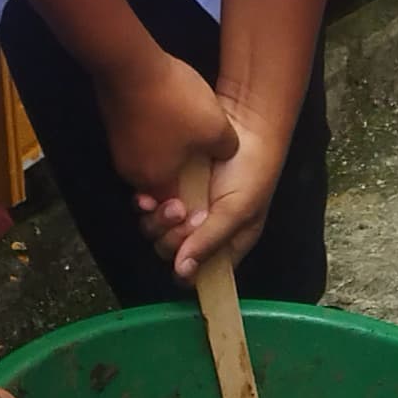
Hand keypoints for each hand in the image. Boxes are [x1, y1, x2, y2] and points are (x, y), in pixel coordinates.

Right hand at [96, 47, 234, 210]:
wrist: (130, 64)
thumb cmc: (174, 102)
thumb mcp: (216, 128)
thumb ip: (226, 149)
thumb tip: (226, 152)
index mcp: (154, 180)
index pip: (172, 208)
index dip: (189, 207)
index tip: (204, 197)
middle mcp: (131, 172)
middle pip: (158, 187)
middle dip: (178, 180)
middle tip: (198, 167)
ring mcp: (120, 148)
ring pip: (149, 163)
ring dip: (168, 157)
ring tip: (188, 142)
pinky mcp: (115, 126)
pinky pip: (141, 143)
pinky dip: (157, 139)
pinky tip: (172, 121)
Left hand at [138, 93, 292, 281]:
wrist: (244, 124)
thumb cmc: (253, 172)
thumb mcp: (239, 211)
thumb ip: (211, 242)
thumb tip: (182, 273)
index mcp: (223, 244)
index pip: (197, 274)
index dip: (188, 268)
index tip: (188, 253)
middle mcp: (199, 231)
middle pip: (171, 252)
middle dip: (174, 239)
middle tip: (188, 214)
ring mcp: (180, 209)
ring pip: (155, 232)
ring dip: (159, 222)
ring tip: (176, 203)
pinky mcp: (164, 188)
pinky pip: (146, 207)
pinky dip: (145, 205)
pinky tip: (149, 198)